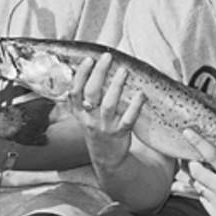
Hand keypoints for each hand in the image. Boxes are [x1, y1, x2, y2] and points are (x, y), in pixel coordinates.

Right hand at [68, 51, 143, 171]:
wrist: (106, 158)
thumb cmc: (97, 129)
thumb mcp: (85, 115)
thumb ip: (86, 96)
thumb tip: (94, 69)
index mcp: (80, 113)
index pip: (75, 92)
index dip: (81, 75)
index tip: (89, 60)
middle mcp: (90, 119)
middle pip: (91, 93)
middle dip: (99, 73)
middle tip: (107, 57)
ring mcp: (105, 126)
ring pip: (109, 105)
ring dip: (116, 86)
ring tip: (123, 71)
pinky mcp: (121, 133)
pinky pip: (128, 119)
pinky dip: (135, 106)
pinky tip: (140, 94)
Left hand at [183, 129, 215, 215]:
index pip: (212, 155)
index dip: (198, 142)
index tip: (188, 132)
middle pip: (196, 171)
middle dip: (192, 163)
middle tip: (193, 159)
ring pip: (197, 186)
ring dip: (199, 179)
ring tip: (209, 177)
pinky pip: (203, 199)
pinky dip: (206, 193)